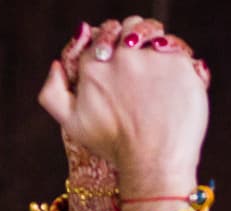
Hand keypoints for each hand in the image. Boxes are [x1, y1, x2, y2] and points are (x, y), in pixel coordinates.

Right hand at [37, 16, 208, 198]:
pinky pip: (177, 48)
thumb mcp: (71, 125)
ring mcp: (151, 56)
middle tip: (139, 65)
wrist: (155, 163)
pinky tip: (173, 82)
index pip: (102, 35)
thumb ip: (53, 92)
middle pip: (127, 27)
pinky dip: (176, 61)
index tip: (118, 61)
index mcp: (93, 66)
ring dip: (153, 42)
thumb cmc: (115, 147)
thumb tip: (56, 64)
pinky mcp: (178, 62)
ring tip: (157, 67)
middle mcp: (120, 56)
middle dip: (132, 39)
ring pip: (152, 32)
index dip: (110, 45)